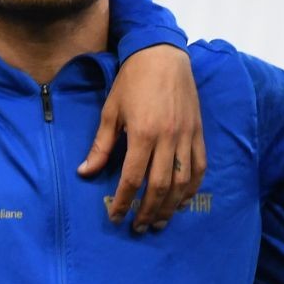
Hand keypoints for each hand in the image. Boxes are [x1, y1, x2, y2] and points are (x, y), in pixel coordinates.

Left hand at [85, 44, 204, 231]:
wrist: (163, 56)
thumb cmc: (132, 81)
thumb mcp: (110, 112)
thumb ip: (101, 146)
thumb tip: (84, 173)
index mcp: (143, 134)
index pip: (133, 178)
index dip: (124, 201)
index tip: (115, 216)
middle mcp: (168, 138)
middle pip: (160, 186)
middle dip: (148, 211)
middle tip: (138, 228)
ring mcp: (187, 136)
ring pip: (182, 182)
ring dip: (170, 206)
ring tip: (159, 222)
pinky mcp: (198, 132)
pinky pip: (199, 167)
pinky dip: (191, 188)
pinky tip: (182, 202)